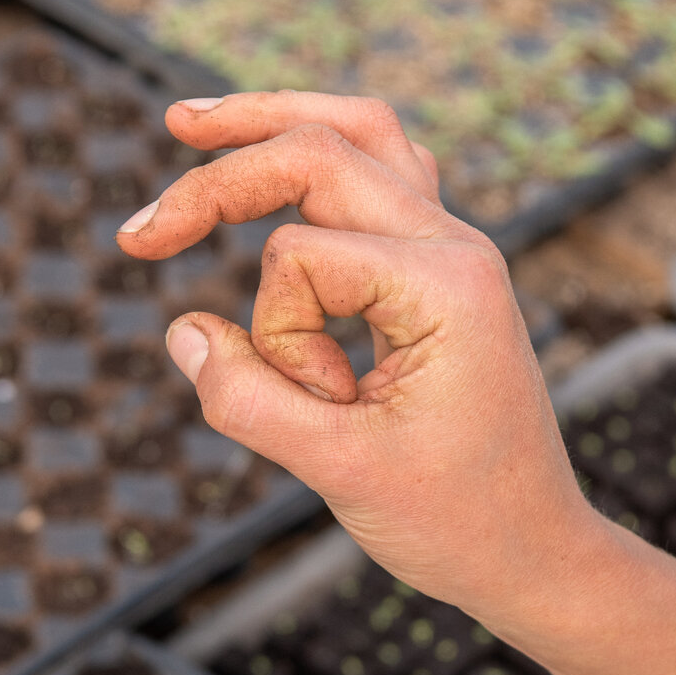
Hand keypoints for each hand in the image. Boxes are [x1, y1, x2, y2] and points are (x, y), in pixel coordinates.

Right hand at [115, 92, 599, 639]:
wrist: (535, 550)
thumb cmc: (457, 518)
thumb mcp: (340, 470)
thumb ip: (247, 400)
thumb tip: (182, 330)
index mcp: (445, 281)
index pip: (300, 254)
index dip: (278, 334)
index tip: (322, 406)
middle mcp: (455, 243)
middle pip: (322, 148)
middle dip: (223, 177)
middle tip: (140, 232)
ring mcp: (453, 247)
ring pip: (360, 134)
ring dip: (272, 124)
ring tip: (190, 124)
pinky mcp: (440, 268)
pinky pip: (379, 178)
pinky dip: (316, 165)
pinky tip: (274, 165)